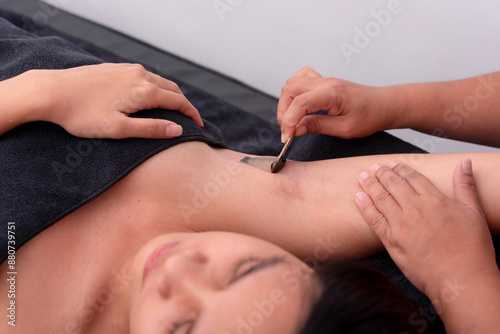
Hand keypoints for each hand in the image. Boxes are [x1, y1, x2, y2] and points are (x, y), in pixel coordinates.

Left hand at [35, 63, 202, 138]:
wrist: (51, 91)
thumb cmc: (82, 114)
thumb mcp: (119, 129)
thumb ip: (151, 129)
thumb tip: (177, 129)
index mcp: (144, 90)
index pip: (178, 101)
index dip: (192, 114)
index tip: (199, 126)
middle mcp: (139, 75)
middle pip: (171, 89)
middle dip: (183, 104)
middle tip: (188, 119)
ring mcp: (126, 69)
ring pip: (158, 81)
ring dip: (169, 94)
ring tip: (171, 109)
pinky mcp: (114, 68)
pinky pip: (143, 76)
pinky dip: (154, 87)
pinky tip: (147, 97)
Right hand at [277, 67, 396, 141]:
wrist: (384, 105)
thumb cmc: (370, 116)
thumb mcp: (345, 129)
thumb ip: (317, 126)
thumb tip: (295, 129)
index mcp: (332, 93)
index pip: (300, 103)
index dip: (288, 121)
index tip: (286, 137)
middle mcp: (325, 82)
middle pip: (290, 90)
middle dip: (283, 112)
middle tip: (288, 131)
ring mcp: (323, 79)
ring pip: (291, 84)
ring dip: (286, 102)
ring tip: (293, 121)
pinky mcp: (323, 81)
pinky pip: (300, 78)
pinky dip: (293, 91)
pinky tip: (298, 104)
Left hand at [354, 160, 496, 297]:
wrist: (460, 279)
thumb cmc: (471, 250)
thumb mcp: (474, 213)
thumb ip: (465, 186)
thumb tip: (463, 163)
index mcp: (434, 200)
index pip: (412, 177)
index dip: (401, 169)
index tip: (393, 164)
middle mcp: (415, 209)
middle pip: (393, 184)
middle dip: (382, 173)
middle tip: (374, 167)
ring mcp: (401, 224)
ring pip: (380, 198)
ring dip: (370, 185)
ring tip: (363, 176)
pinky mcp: (391, 241)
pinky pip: (373, 219)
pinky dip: (364, 206)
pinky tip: (358, 197)